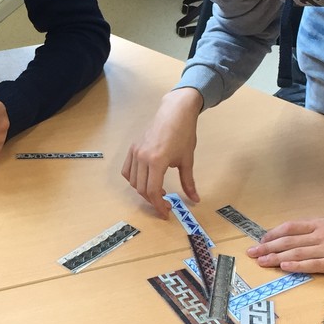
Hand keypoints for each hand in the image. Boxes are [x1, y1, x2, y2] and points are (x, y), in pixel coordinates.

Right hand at [122, 88, 203, 216]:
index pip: (153, 191)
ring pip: (133, 181)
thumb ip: (188, 182)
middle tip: (164, 204)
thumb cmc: (183, 133)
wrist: (175, 112)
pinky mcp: (133, 148)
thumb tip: (195, 199)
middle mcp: (143, 157)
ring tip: (157, 192)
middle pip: (142, 189)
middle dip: (152, 201)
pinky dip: (134, 180)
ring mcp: (136, 152)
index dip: (159, 205)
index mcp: (157, 161)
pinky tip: (145, 180)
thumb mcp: (187, 160)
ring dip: (143, 191)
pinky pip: (127, 170)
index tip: (166, 211)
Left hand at [246, 215, 323, 276]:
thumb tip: (290, 235)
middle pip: (289, 241)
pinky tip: (284, 267)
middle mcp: (320, 235)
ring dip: (277, 258)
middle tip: (253, 253)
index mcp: (318, 224)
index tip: (261, 240)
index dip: (274, 233)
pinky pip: (313, 264)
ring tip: (263, 261)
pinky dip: (297, 265)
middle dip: (268, 247)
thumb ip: (312, 228)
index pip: (290, 227)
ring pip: (297, 253)